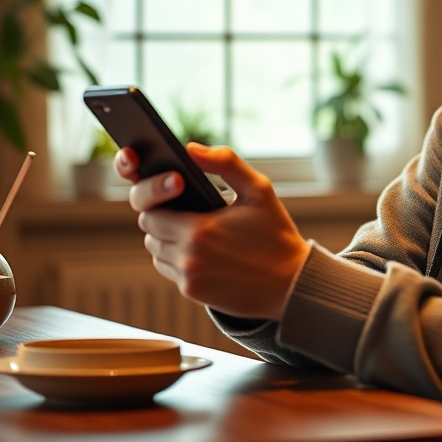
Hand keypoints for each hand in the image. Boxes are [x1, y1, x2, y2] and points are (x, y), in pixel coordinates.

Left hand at [117, 144, 310, 320]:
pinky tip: (201, 250)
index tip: (174, 197)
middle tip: (186, 212)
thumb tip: (190, 148)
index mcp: (199, 230)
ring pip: (156, 253)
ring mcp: (189, 278)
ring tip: (193, 230)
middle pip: (150, 233)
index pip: (150, 214)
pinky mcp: (193, 293)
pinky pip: (170, 271)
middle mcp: (188, 257)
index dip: (160, 203)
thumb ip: (224, 162)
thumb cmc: (275, 233)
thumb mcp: (258, 189)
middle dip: (163, 219)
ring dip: (167, 241)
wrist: (291, 282)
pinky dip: (179, 260)